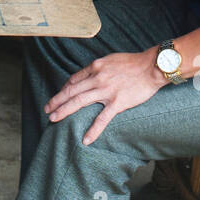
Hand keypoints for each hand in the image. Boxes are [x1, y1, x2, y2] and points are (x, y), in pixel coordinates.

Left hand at [44, 49, 163, 144]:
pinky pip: (102, 119)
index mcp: (96, 67)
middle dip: (57, 100)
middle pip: (71, 90)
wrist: (152, 66)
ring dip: (64, 111)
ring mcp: (106, 91)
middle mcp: (97, 78)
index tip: (59, 96)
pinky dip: (93, 130)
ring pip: (79, 102)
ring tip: (54, 119)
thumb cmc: (134, 62)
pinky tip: (86, 139)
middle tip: (47, 109)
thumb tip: (90, 76)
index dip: (64, 89)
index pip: (74, 79)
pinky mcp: (117, 102)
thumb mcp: (111, 60)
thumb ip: (99, 68)